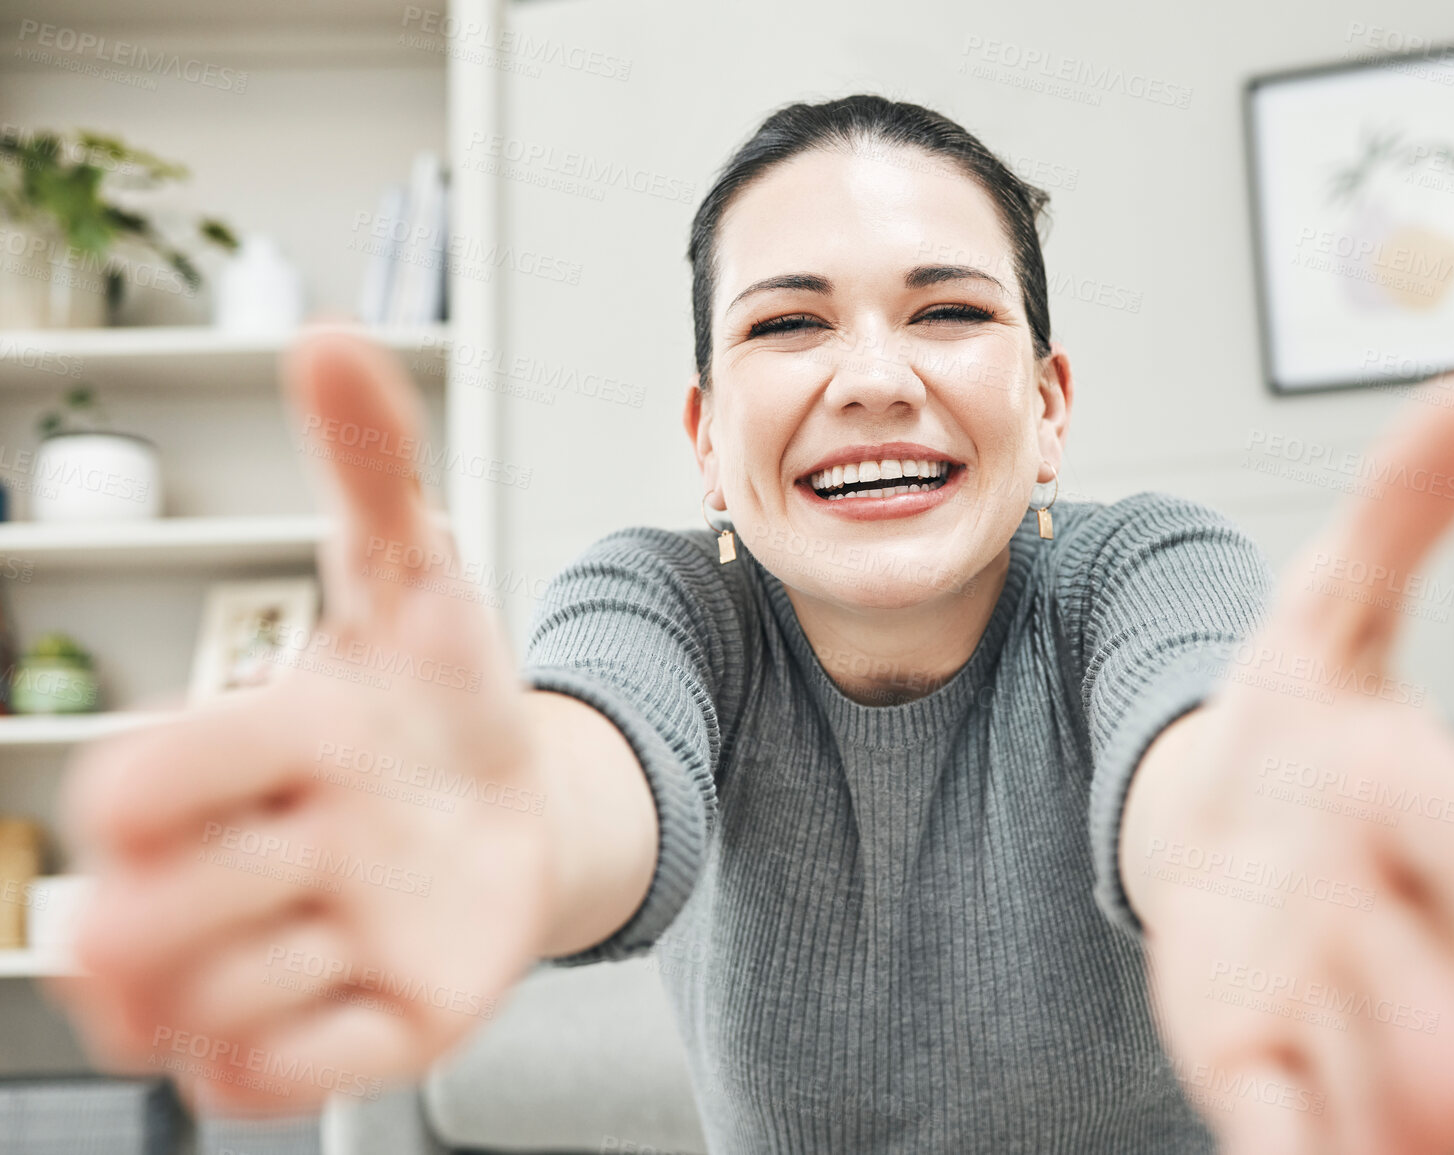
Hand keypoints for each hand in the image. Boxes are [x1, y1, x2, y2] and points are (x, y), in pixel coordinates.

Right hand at [50, 330, 557, 1113]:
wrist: (520, 800)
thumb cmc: (440, 693)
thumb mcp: (415, 576)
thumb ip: (370, 468)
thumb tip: (326, 336)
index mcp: (200, 769)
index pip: (122, 796)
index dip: (244, 758)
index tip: (340, 729)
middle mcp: (198, 884)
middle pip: (131, 930)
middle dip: (274, 862)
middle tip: (353, 825)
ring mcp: (253, 978)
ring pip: (196, 1018)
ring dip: (314, 946)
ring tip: (367, 896)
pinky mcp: (326, 1053)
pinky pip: (265, 1087)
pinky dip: (333, 1036)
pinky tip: (389, 970)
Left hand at [1122, 376, 1453, 1154]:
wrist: (1237, 820)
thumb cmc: (1302, 724)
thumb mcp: (1330, 605)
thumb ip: (1399, 517)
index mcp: (1401, 794)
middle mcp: (1386, 910)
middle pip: (1422, 975)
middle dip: (1440, 1032)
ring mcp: (1328, 997)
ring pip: (1362, 1071)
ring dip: (1376, 1120)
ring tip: (1405, 1152)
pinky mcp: (1262, 1058)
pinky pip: (1283, 1124)